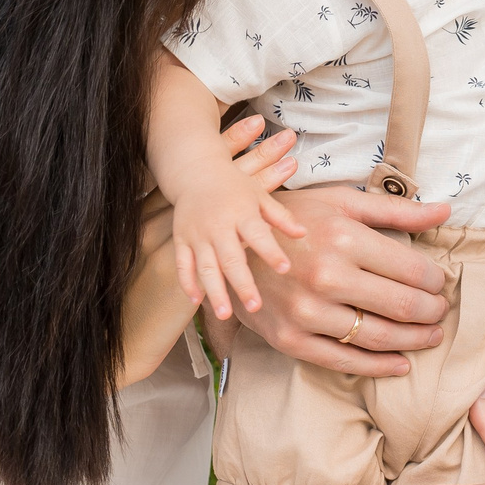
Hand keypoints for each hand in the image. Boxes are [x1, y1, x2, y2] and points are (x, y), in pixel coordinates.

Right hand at [169, 134, 306, 319]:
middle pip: (231, 258)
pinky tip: (197, 301)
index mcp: (241, 212)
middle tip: (255, 306)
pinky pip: (183, 264)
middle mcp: (218, 225)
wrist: (196, 170)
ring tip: (225, 315)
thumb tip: (303, 233)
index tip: (285, 269)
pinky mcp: (181, 239)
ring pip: (206, 267)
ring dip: (215, 291)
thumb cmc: (234, 185)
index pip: (258, 234)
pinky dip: (188, 283)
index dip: (271, 252)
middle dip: (242, 284)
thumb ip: (280, 216)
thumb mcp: (260, 195)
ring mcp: (197, 234)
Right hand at [231, 185, 454, 377]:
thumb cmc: (295, 220)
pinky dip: (379, 367)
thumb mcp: (342, 202)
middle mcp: (326, 277)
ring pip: (379, 337)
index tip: (440, 285)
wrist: (232, 246)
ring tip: (430, 335)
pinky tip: (401, 363)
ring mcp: (306, 312)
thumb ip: (396, 210)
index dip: (435, 282)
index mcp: (343, 238)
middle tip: (441, 311)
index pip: (411, 270)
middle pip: (401, 306)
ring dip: (414, 340)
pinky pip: (345, 361)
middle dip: (431, 312)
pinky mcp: (290, 339)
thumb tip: (446, 212)